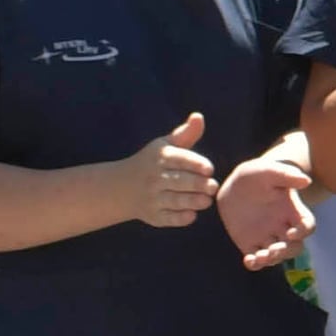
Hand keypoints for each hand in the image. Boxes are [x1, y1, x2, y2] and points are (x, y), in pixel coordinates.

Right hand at [118, 109, 216, 228]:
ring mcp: (152, 198)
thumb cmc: (153, 162)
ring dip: (193, 201)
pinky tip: (192, 214)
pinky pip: (168, 219)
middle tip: (213, 187)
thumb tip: (198, 116)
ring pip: (175, 201)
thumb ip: (185, 134)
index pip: (179, 159)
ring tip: (207, 200)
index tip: (209, 169)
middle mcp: (154, 177)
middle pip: (179, 182)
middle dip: (198, 185)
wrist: (122, 188)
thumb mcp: (165, 145)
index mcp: (160, 157)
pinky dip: (180, 218)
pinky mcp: (153, 216)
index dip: (196, 164)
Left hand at [219, 140, 314, 267]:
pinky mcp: (251, 244)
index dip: (303, 232)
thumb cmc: (256, 174)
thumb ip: (286, 175)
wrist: (234, 184)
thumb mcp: (269, 171)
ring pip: (276, 256)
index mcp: (293, 211)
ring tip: (260, 257)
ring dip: (272, 259)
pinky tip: (248, 260)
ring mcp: (267, 237)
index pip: (307, 226)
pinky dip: (254, 263)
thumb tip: (306, 181)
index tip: (292, 233)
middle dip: (287, 252)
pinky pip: (256, 259)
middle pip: (294, 247)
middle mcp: (283, 227)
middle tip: (274, 250)